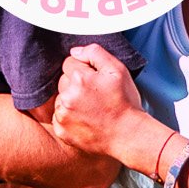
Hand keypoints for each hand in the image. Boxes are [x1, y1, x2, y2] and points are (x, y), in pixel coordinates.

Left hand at [50, 44, 147, 159]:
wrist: (129, 135)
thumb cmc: (125, 104)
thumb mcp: (118, 70)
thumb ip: (95, 53)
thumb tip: (75, 52)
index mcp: (80, 79)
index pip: (69, 62)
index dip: (84, 69)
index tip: (96, 81)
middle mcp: (67, 97)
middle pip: (63, 80)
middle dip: (76, 84)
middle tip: (96, 95)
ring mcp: (63, 116)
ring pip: (61, 98)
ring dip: (71, 101)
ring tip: (92, 109)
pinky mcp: (62, 131)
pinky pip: (59, 117)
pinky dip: (69, 118)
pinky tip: (86, 120)